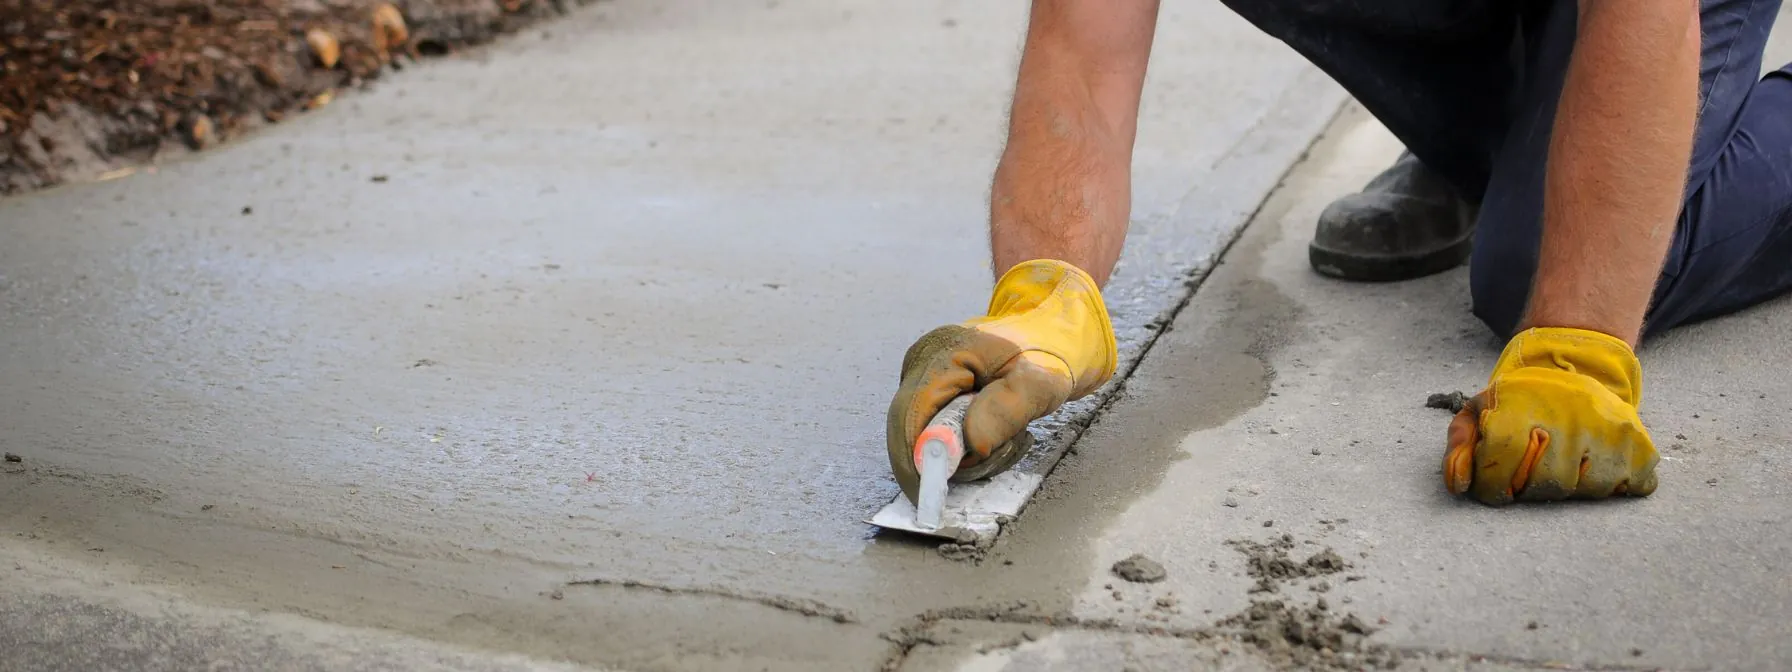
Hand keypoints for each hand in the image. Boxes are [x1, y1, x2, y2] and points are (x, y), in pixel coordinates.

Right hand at [885, 259, 1117, 503]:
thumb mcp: (1039, 384)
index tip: (930, 493)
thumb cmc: (1047, 352)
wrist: (1050, 330)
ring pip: (921, 436)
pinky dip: (963, 445)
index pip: (910, 416)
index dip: (915, 459)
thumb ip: (1005, 412)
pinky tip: (993, 435)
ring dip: (960, 454)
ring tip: (1006, 439)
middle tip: (992, 460)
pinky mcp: (933, 391)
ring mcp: (924, 377)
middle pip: (908, 431)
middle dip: (944, 459)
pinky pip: (935, 431)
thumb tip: (971, 445)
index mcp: (943, 354)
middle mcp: (922, 363)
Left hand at [1444, 327, 1659, 504]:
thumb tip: (1458, 484)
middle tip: (1529, 472)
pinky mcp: (1639, 442)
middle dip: (1530, 488)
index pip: (1501, 461)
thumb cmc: (1520, 400)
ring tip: (1562, 463)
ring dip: (1571, 488)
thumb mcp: (1480, 410)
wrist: (1575, 367)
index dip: (1493, 485)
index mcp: (1523, 404)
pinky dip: (1613, 485)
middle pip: (1546, 482)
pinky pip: (1631, 486)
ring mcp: (1609, 428)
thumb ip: (1461, 445)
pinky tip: (1595, 464)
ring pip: (1587, 490)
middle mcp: (1570, 414)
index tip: (1495, 487)